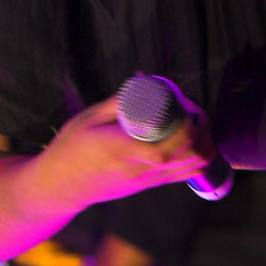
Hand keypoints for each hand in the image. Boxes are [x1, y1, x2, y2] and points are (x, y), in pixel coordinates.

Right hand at [20, 97, 211, 216]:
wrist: (62, 184)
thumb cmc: (71, 148)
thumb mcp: (87, 118)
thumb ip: (117, 102)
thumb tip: (143, 80)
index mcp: (119, 152)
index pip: (162, 149)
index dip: (184, 130)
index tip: (186, 105)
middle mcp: (137, 170)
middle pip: (185, 158)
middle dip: (200, 130)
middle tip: (193, 108)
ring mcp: (146, 181)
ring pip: (191, 168)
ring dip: (203, 143)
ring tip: (196, 122)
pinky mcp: (149, 185)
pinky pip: (184, 175)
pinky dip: (197, 157)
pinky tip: (194, 140)